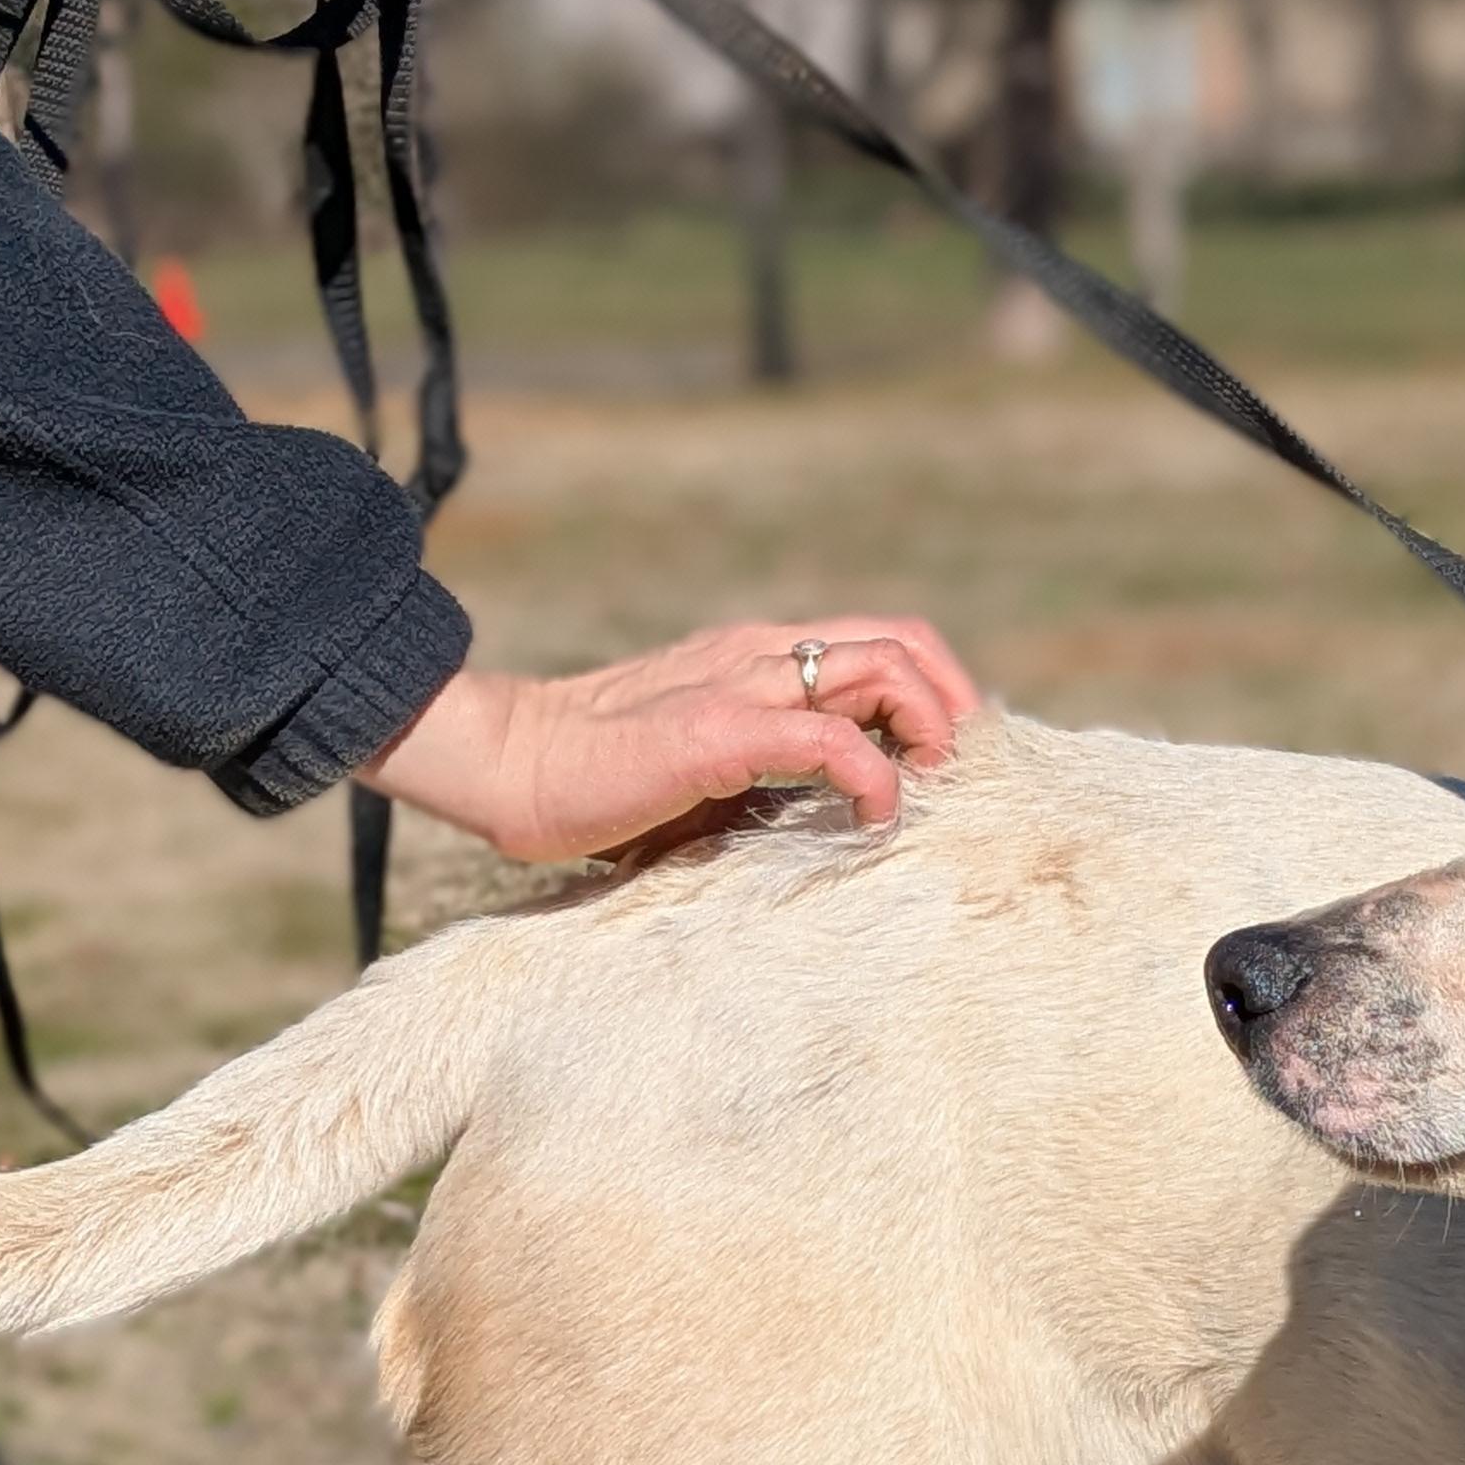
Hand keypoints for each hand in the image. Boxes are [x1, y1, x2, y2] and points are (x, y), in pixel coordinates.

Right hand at [367, 621, 982, 863]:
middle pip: (902, 643)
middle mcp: (760, 654)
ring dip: (930, 732)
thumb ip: (768, 773)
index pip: (880, 643)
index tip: (943, 763)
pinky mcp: (720, 732)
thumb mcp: (706, 770)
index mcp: (758, 656)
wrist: (507, 765)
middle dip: (955, 707)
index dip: (935, 694)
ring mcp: (741, 684)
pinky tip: (874, 821)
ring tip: (926, 794)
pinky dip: (875, 781)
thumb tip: (838, 817)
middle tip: (958, 777)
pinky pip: (830, 741)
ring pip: (882, 670)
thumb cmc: (597, 784)